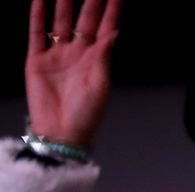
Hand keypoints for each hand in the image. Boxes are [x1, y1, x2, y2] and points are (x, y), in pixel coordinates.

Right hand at [24, 0, 117, 148]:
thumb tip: (113, 32)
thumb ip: (104, 57)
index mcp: (96, 60)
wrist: (62, 132)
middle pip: (83, 21)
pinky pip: (36, 32)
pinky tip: (40, 0)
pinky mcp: (37, 59)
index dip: (110, 12)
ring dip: (63, 4)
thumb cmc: (86, 114)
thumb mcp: (100, 85)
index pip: (105, 30)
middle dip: (90, 2)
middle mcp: (76, 53)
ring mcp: (56, 54)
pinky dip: (37, 16)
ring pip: (60, 22)